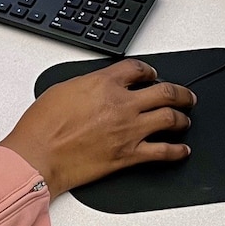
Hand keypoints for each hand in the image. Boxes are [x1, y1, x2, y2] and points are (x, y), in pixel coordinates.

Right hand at [0, 59, 194, 197]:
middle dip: (180, 93)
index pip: (138, 69)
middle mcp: (122, 104)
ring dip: (182, 118)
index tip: (153, 75)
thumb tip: (98, 88)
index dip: (149, 71)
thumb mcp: (63, 90)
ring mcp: (129, 130)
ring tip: (185, 120)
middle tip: (186, 96)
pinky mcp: (129, 155)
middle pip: (164, 92)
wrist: (38, 155)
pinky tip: (182, 151)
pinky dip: (177, 152)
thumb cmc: (42, 125)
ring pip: (170, 119)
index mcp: (104, 83)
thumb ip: (88, 85)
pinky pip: (163, 152)